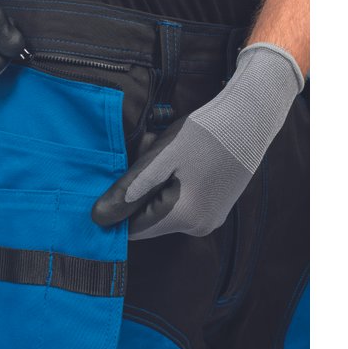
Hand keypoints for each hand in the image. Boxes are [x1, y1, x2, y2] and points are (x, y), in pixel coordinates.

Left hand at [92, 43, 303, 238]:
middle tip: (147, 154)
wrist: (250, 118)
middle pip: (149, 219)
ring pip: (165, 210)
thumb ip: (127, 192)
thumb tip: (98, 219)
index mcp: (182, 218)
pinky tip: (180, 160)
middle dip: (139, 191)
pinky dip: (172, 186)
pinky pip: (182, 205)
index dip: (118, 207)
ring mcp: (211, 219)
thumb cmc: (203, 134)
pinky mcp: (217, 208)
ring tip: (165, 153)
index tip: (117, 177)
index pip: (132, 230)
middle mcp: (198, 227)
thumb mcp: (159, 159)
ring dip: (156, 186)